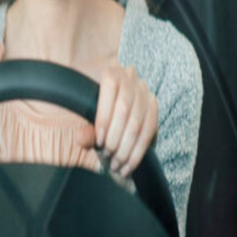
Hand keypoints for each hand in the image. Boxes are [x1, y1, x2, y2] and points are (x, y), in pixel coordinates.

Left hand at [76, 61, 157, 177]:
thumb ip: (85, 128)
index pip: (110, 88)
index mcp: (111, 72)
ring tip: (116, 165)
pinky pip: (149, 131)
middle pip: (124, 108)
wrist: (114, 111)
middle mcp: (130, 77)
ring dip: (126, 149)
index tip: (99, 141)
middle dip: (115, 137)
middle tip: (107, 157)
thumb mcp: (86, 118)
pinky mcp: (154, 107)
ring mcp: (144, 91)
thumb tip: (82, 138)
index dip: (104, 117)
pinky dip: (138, 151)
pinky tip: (129, 165)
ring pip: (137, 123)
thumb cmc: (97, 114)